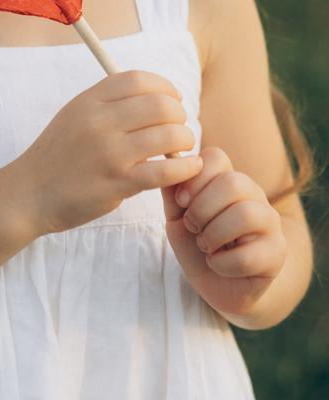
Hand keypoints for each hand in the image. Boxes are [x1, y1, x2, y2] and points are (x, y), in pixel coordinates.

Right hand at [18, 70, 202, 236]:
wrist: (29, 192)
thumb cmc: (57, 154)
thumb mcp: (74, 114)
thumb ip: (107, 102)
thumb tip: (150, 94)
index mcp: (89, 100)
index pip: (138, 80)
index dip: (164, 86)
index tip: (173, 98)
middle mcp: (99, 121)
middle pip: (159, 104)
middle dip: (179, 114)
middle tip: (179, 127)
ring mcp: (109, 152)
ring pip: (168, 135)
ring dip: (185, 140)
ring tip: (182, 148)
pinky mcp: (117, 183)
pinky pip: (165, 170)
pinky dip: (185, 168)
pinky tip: (189, 168)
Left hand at [161, 146, 286, 318]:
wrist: (220, 286)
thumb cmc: (199, 245)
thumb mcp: (178, 217)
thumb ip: (172, 191)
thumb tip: (167, 159)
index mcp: (230, 181)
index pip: (217, 157)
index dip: (194, 178)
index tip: (181, 201)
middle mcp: (255, 196)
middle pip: (233, 182)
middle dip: (202, 208)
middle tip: (192, 226)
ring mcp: (270, 224)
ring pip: (246, 214)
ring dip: (214, 234)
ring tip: (204, 246)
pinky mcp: (276, 255)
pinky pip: (249, 255)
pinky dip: (222, 263)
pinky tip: (216, 264)